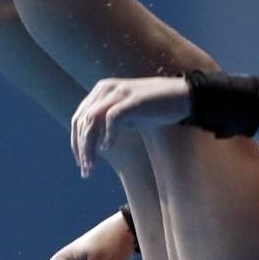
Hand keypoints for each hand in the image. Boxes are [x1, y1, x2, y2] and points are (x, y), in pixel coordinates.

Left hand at [71, 75, 189, 177]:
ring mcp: (119, 93)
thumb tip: (94, 144)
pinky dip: (108, 135)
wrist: (182, 97)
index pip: (78, 118)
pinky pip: (112, 118)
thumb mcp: (126, 115)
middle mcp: (106, 89)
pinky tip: (108, 148)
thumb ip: (108, 123)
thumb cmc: (154, 108)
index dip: (75, 142)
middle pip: (82, 121)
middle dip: (80, 148)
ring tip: (93, 166)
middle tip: (85, 170)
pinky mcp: (132, 100)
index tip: (81, 162)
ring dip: (90, 147)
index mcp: (101, 91)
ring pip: (92, 121)